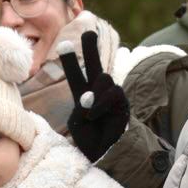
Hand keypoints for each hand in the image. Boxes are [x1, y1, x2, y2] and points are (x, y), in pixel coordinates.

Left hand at [59, 30, 129, 162]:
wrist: (106, 155)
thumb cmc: (90, 140)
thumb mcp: (76, 123)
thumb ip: (81, 106)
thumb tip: (90, 95)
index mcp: (83, 94)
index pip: (76, 74)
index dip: (70, 59)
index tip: (65, 42)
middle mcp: (98, 91)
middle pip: (95, 64)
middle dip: (90, 48)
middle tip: (88, 32)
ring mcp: (111, 95)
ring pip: (102, 78)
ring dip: (93, 93)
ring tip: (88, 110)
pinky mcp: (122, 102)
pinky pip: (111, 93)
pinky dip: (99, 103)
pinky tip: (93, 113)